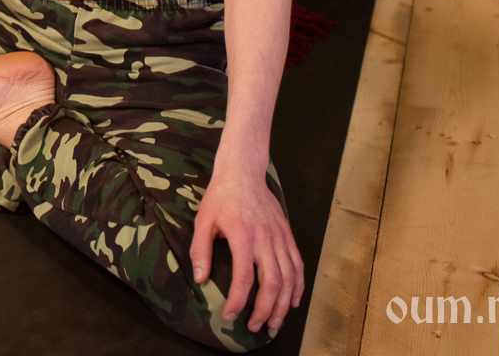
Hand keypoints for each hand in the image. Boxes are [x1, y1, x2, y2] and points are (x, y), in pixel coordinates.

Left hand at [189, 163, 304, 334]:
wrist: (243, 172)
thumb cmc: (220, 197)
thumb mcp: (203, 220)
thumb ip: (200, 250)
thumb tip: (201, 279)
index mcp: (242, 235)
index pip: (243, 277)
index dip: (238, 301)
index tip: (230, 315)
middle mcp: (265, 238)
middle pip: (272, 283)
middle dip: (264, 310)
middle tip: (255, 327)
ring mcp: (280, 237)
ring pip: (288, 278)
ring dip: (283, 304)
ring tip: (274, 322)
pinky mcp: (288, 234)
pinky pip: (298, 265)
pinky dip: (298, 286)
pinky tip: (293, 301)